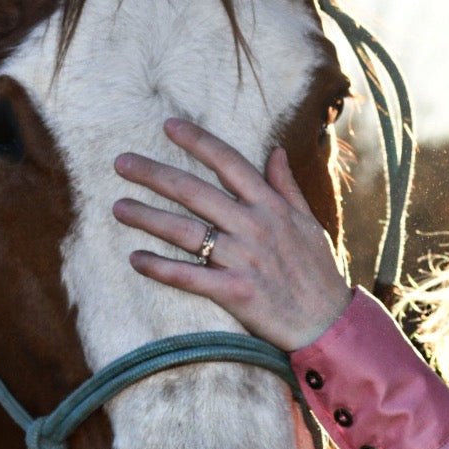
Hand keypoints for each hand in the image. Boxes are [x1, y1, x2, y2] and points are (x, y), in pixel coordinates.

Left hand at [113, 118, 351, 350]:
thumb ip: (286, 188)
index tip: (168, 125)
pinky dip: (160, 268)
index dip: (198, 141)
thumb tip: (275, 152)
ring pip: (185, 232)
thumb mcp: (308, 223)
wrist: (329, 323)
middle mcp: (254, 227)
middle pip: (195, 192)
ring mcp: (244, 260)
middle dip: (154, 174)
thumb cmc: (318, 273)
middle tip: (121, 163)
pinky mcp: (236, 292)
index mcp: (272, 207)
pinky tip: (136, 259)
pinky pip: (189, 277)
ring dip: (147, 217)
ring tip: (119, 207)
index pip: (229, 163)